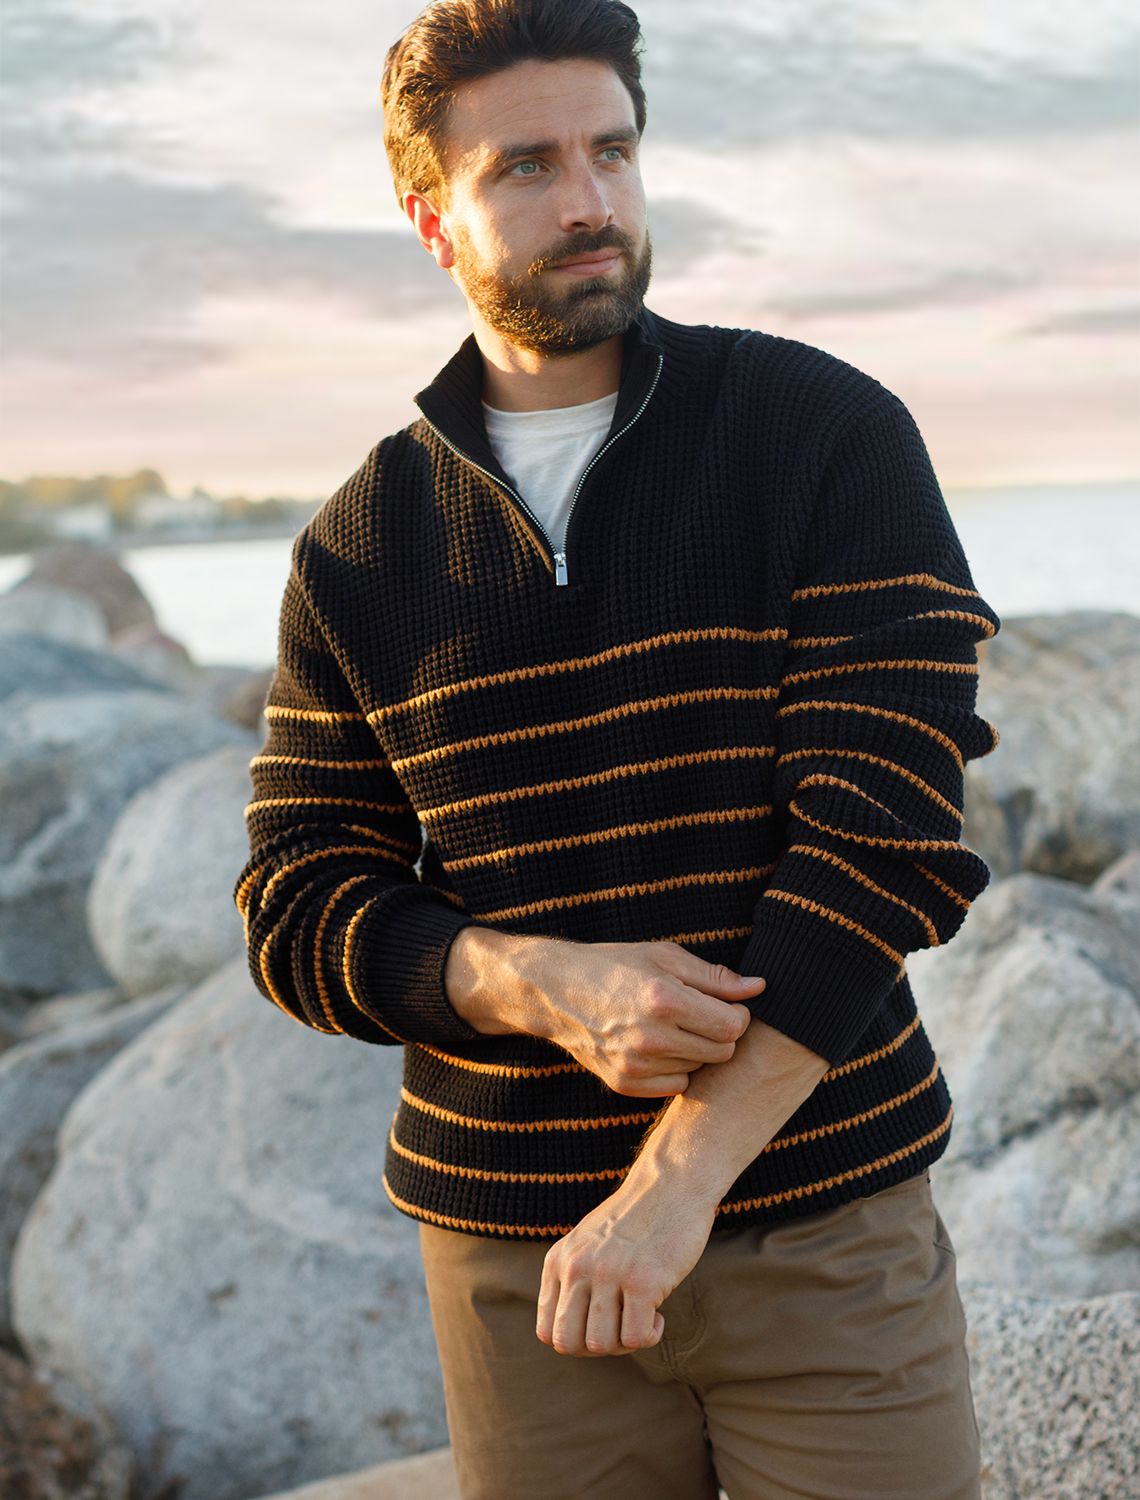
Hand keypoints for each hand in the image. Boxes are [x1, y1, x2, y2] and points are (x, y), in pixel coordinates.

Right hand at [532, 939, 765, 1096]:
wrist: (557, 991)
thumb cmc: (616, 965)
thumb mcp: (665, 956)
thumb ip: (715, 977)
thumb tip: (759, 987)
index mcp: (665, 1000)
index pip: (733, 1026)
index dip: (738, 1015)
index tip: (725, 1004)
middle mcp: (651, 1038)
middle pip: (722, 1053)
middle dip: (721, 1034)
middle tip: (701, 1015)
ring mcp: (636, 1066)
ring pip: (701, 1069)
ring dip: (697, 1050)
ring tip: (675, 1026)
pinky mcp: (625, 1084)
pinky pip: (676, 1085)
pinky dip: (676, 1067)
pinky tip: (658, 1045)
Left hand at [535, 1171, 715, 1357]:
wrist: (671, 1185)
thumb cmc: (634, 1221)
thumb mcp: (587, 1243)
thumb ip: (573, 1280)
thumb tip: (572, 1340)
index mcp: (558, 1260)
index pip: (547, 1330)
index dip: (575, 1342)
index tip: (600, 1326)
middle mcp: (576, 1267)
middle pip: (567, 1344)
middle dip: (596, 1349)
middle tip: (620, 1328)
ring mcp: (608, 1273)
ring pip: (601, 1345)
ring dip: (624, 1343)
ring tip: (641, 1317)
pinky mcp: (642, 1281)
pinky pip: (635, 1339)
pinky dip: (649, 1336)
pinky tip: (658, 1314)